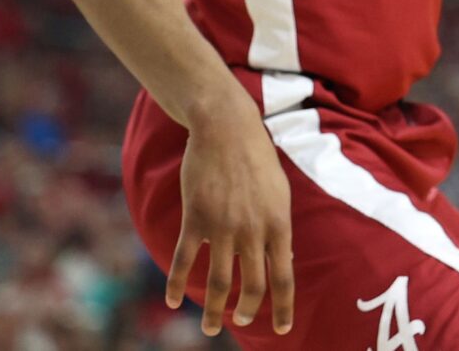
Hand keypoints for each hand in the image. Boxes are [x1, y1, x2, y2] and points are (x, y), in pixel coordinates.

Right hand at [166, 99, 293, 336]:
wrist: (226, 128)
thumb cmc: (256, 159)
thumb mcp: (279, 192)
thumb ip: (279, 228)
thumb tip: (284, 260)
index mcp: (279, 224)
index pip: (284, 277)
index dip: (283, 308)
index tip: (281, 330)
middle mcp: (253, 229)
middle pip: (252, 286)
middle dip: (246, 311)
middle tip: (239, 322)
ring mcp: (223, 225)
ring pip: (219, 281)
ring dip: (214, 311)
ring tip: (210, 328)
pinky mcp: (196, 218)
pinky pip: (186, 260)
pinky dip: (178, 284)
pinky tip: (173, 301)